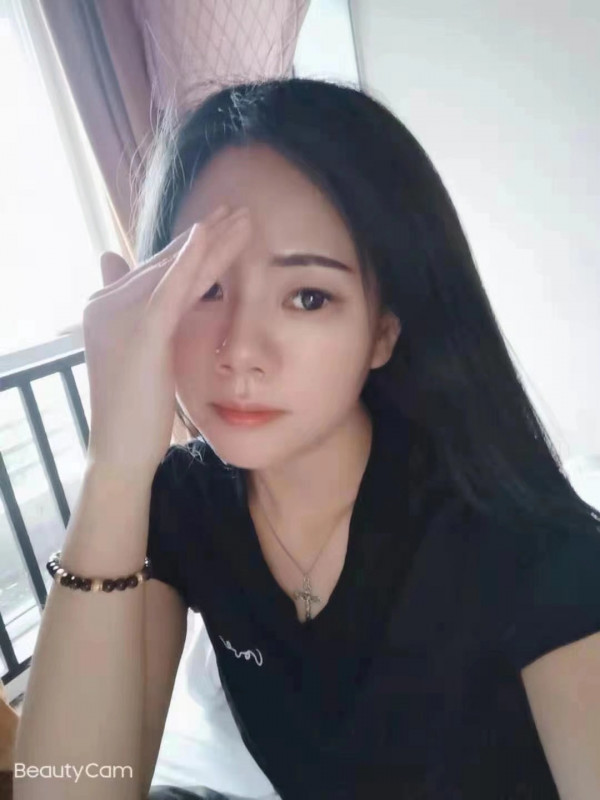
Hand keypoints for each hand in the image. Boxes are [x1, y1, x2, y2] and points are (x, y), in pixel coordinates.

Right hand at [82, 203, 250, 481]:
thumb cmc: (137, 414)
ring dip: (213, 239)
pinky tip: (212, 233)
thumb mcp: (144, 362)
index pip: (158, 270)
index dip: (192, 248)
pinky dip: (194, 258)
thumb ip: (151, 327)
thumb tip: (168, 318)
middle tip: (238, 210)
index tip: (222, 228)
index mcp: (107, 308)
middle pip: (167, 262)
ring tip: (243, 217)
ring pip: (176, 268)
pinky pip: (172, 287)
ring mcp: (120, 314)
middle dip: (206, 235)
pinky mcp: (141, 331)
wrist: (122, 452)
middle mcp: (107, 303)